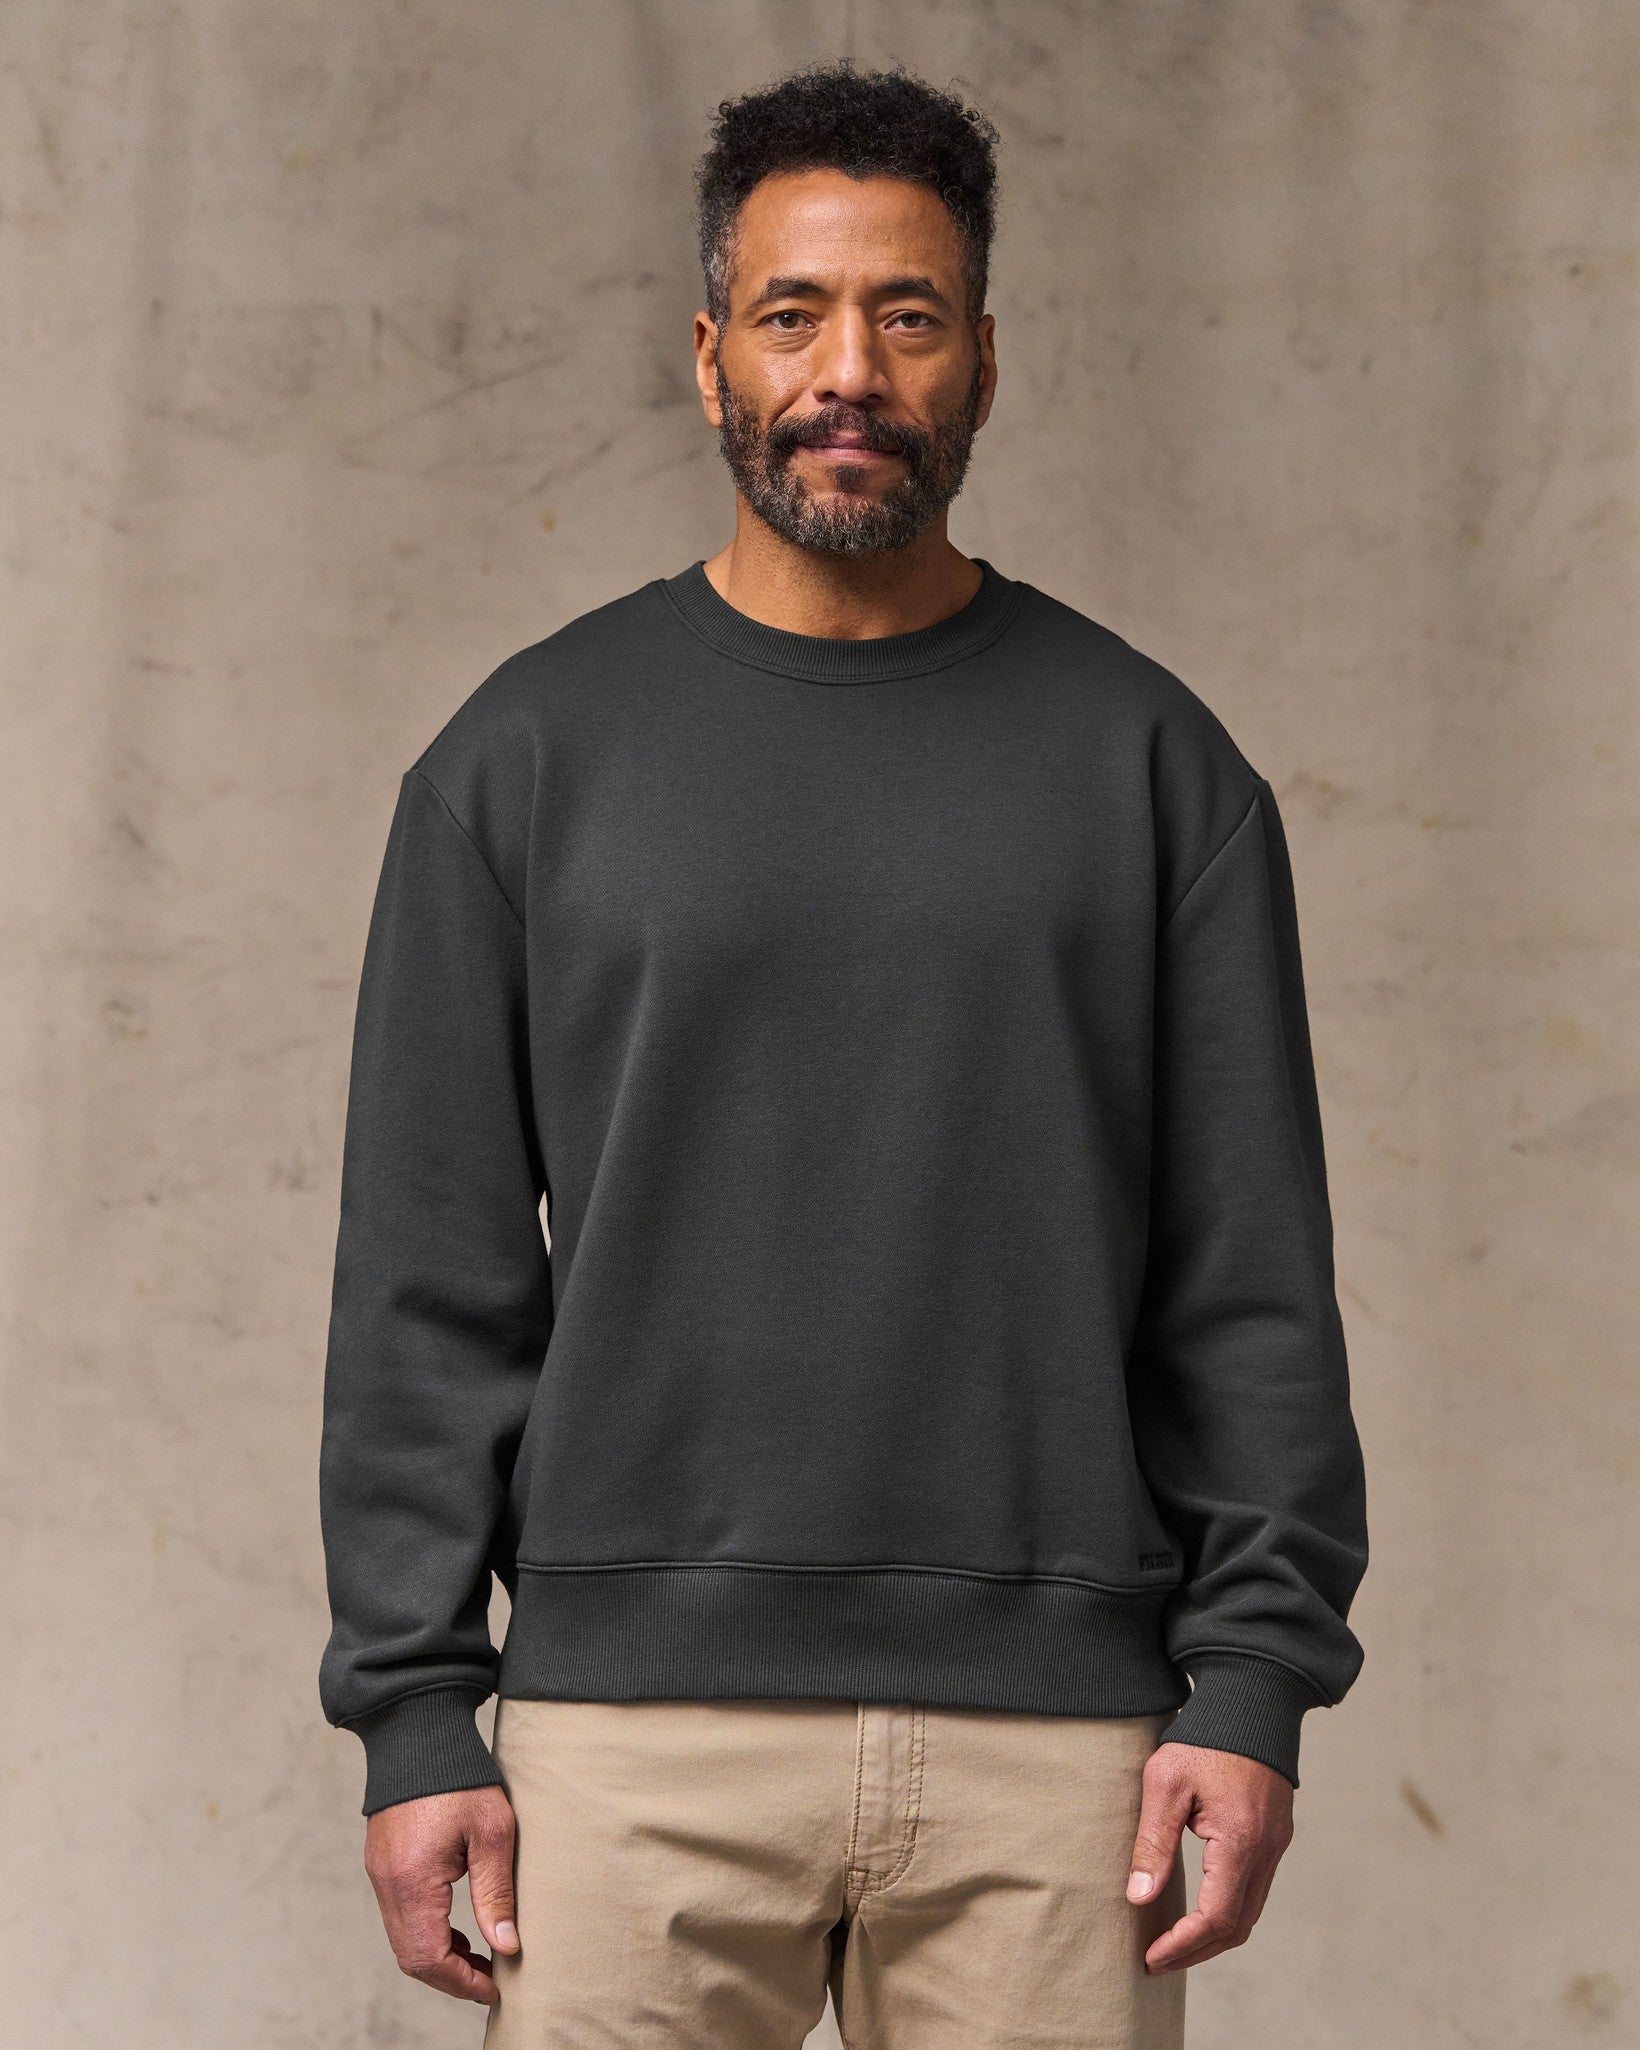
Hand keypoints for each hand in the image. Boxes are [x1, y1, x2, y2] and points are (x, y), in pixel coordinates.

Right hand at [362, 1785, 520, 2003]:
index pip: (429, 1957)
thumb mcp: (492, 1831)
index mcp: (413, 1879)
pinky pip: (400, 1915)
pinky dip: (426, 1932)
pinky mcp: (382, 1863)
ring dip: (439, 1956)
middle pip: (412, 1957)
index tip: (495, 1987)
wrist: (419, 1730)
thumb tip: (506, 1946)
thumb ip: (495, 1892)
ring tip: (480, 1957)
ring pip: (403, 1940)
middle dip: (451, 1977)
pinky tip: (457, 1928)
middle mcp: (388, 1883)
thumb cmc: (460, 1775)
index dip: (462, 1982)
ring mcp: (380, 1873)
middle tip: (490, 1979)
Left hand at [1124, 1741, 1294, 1973]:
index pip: (1215, 1917)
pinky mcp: (1276, 1834)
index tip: (1151, 1956)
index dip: (1183, 1945)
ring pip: (1250, 1912)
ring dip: (1214, 1935)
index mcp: (1239, 1840)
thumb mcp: (1165, 1782)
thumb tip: (1139, 1898)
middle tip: (1157, 1959)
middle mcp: (1266, 1849)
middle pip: (1237, 1926)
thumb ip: (1153, 1842)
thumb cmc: (1203, 1735)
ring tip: (1174, 1942)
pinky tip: (1201, 1909)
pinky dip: (1229, 1911)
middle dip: (1197, 1951)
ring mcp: (1276, 1843)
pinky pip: (1256, 1889)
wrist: (1251, 1698)